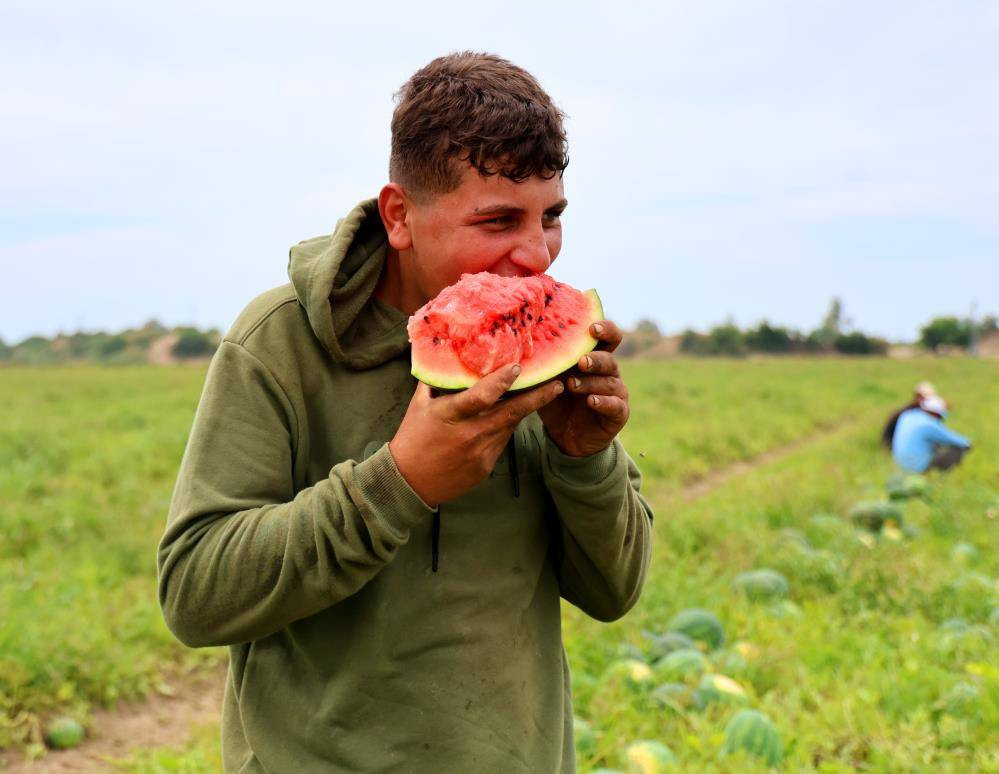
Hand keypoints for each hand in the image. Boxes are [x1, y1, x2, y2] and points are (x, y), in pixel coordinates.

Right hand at [390, 364, 564, 505]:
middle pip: (511, 413)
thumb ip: (436, 380)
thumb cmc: (412, 438)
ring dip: (523, 410)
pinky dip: (506, 428)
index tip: (517, 368)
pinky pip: (502, 442)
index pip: (481, 396)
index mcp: (450, 415)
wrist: (409, 482)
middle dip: (538, 397)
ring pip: (510, 426)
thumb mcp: (419, 405)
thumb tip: (446, 353)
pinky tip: (508, 419)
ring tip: (541, 393)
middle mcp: (469, 434)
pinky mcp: (486, 467)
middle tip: (558, 383)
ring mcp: (480, 453)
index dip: (501, 381)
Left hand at [537, 320, 629, 456]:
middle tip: (580, 361)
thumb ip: (541, 365)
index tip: (592, 328)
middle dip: (595, 358)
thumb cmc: (557, 401)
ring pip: (610, 382)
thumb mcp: (547, 381)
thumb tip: (515, 349)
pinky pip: (615, 405)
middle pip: (609, 359)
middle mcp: (609, 372)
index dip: (605, 329)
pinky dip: (604, 402)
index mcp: (594, 358)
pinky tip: (591, 400)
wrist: (566, 436)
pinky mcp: (618, 413)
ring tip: (572, 384)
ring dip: (591, 382)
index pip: (608, 337)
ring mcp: (616, 392)